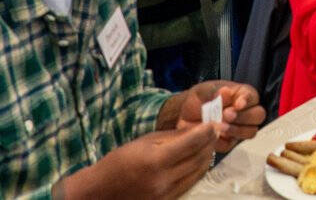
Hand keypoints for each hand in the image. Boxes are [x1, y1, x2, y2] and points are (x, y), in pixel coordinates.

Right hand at [61, 118, 216, 199]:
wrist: (101, 192)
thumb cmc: (120, 161)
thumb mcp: (145, 142)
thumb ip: (173, 137)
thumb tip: (198, 129)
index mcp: (156, 161)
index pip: (192, 143)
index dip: (207, 132)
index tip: (214, 123)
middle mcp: (164, 180)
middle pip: (199, 159)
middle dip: (209, 143)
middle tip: (214, 131)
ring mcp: (167, 195)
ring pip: (198, 173)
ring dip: (206, 157)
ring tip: (207, 144)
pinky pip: (190, 184)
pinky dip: (197, 171)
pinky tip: (197, 160)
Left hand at [178, 81, 262, 152]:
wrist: (185, 114)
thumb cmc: (199, 99)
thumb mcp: (204, 91)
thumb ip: (215, 91)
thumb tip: (226, 92)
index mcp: (242, 94)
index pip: (254, 97)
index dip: (247, 101)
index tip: (237, 104)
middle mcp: (245, 111)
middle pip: (258, 115)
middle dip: (243, 116)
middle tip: (226, 115)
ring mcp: (239, 128)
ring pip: (250, 132)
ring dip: (236, 129)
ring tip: (219, 126)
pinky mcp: (228, 142)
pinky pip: (231, 144)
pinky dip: (221, 140)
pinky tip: (213, 134)